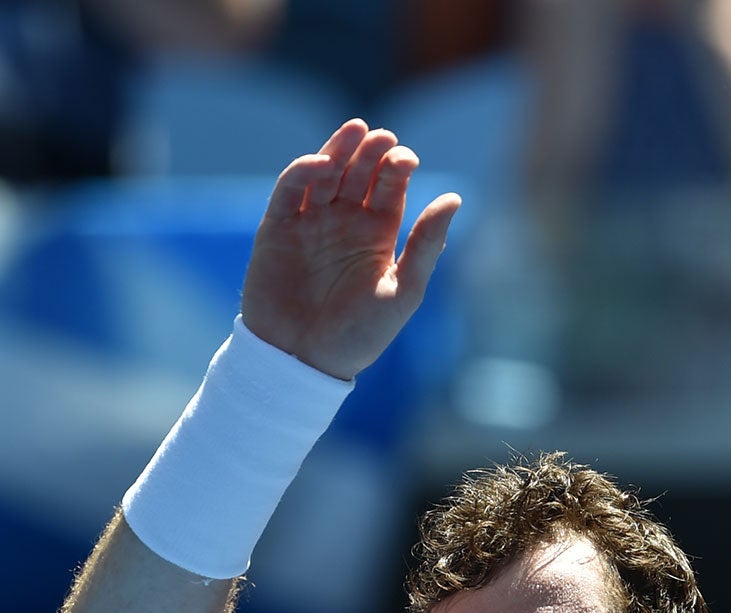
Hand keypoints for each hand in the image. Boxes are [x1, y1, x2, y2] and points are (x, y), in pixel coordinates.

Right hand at [239, 119, 462, 381]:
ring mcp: (309, 222)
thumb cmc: (358, 336)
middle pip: (360, 171)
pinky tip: (322, 163)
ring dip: (340, 149)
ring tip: (357, 132)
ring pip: (325, 172)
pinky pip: (290, 190)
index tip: (405, 159)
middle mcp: (344, 222)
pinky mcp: (277, 228)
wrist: (302, 362)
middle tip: (384, 139)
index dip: (397, 165)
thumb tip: (454, 198)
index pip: (390, 185)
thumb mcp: (402, 292)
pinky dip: (304, 171)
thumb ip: (426, 246)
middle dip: (372, 151)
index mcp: (376, 234)